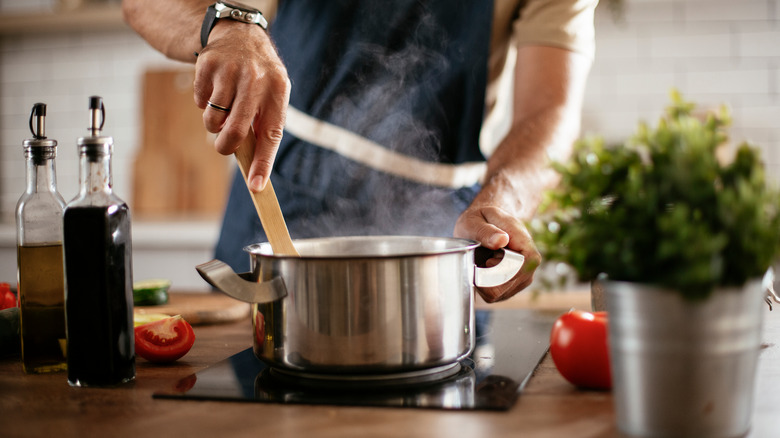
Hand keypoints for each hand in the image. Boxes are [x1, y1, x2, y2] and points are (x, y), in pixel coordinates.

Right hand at [193, 21, 290, 191]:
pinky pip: (199, 103)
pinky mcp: (207, 65)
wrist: (240, 36)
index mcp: (278, 90)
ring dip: (214, 123)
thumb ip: (263, 125)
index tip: (256, 186)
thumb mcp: (271, 95)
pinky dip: (204, 103)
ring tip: (223, 107)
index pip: (271, 135)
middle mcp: (256, 79)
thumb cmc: (259, 78)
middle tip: (224, 146)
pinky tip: (214, 89)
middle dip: (226, 146)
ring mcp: (230, 71)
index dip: (263, 163)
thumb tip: (252, 166)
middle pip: (235, 131)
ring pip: (213, 120)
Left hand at [454, 204, 541, 302]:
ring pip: (496, 294)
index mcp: (527, 250)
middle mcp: (529, 269)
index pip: (517, 272)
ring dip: (482, 279)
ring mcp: (521, 281)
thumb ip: (487, 230)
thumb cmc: (483, 219)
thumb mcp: (478, 219)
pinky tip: (483, 268)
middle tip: (481, 257)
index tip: (487, 259)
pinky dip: (482, 284)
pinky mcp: (510, 288)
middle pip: (503, 288)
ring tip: (484, 260)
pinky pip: (491, 295)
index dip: (496, 270)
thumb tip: (501, 240)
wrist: (487, 223)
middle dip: (484, 276)